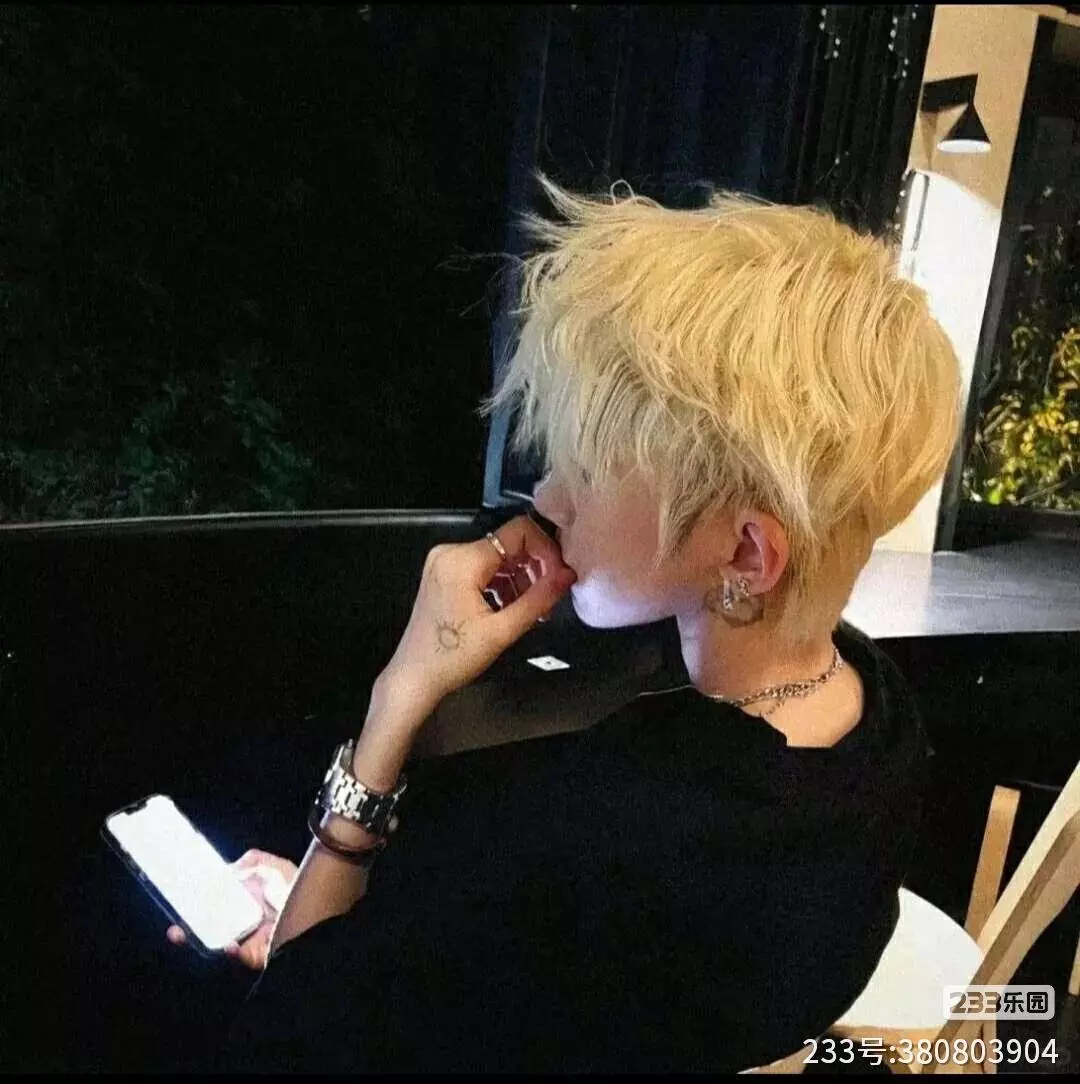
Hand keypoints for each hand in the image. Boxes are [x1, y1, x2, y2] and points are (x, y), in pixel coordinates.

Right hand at [166, 849, 297, 970]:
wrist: (321, 911)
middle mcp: (242, 921)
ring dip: (197, 940)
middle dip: (187, 928)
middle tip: (174, 927)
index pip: (213, 903)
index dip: (195, 904)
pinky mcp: (256, 955)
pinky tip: (227, 944)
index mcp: (244, 900)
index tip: (178, 901)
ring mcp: (247, 939)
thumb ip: (253, 860)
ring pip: (214, 943)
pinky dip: (229, 950)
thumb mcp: (275, 866)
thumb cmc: (300, 887)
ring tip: (182, 934)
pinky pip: (237, 955)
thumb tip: (229, 869)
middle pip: (208, 927)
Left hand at [379, 514, 576, 710]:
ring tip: (531, 610)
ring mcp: (445, 562)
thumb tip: (568, 575)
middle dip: (534, 568)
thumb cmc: (452, 658)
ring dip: (519, 579)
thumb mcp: (502, 630)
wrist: (414, 678)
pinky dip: (501, 584)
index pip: (517, 532)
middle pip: (508, 545)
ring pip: (497, 558)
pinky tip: (510, 608)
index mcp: (462, 560)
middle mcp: (451, 552)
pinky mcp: (444, 574)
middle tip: (548, 598)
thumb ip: (538, 599)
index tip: (558, 575)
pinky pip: (482, 569)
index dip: (545, 549)